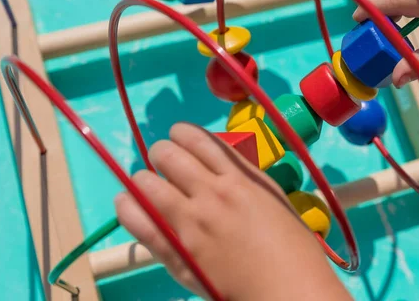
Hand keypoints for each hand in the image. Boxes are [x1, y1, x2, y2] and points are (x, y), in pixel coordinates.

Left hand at [114, 123, 350, 300]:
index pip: (197, 139)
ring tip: (146, 183)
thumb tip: (218, 165)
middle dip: (161, 152)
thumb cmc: (292, 247)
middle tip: (163, 161)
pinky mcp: (176, 252)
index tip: (178, 138)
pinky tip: (125, 201)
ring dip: (143, 178)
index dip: (181, 133)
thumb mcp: (273, 198)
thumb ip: (244, 178)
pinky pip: (139, 222)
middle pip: (168, 155)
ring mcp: (191, 222)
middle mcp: (211, 192)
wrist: (288, 290)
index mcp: (239, 177)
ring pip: (147, 182)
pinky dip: (126, 206)